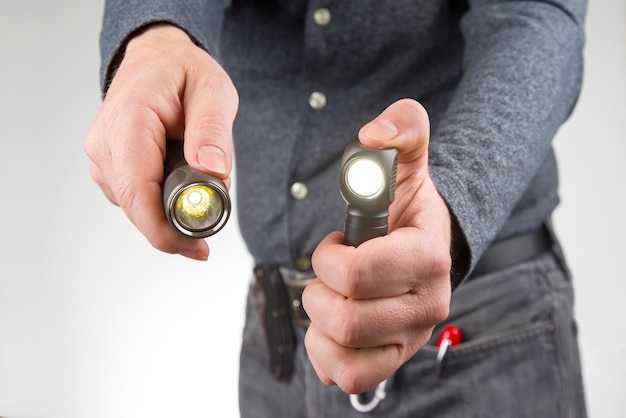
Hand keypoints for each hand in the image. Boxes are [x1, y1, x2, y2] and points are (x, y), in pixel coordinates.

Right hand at [84, 24, 237, 259]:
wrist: (155, 60)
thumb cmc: (181, 72)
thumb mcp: (212, 91)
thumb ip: (212, 130)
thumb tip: (212, 171)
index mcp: (128, 121)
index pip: (137, 191)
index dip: (165, 229)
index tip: (196, 246)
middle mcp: (105, 144)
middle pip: (136, 207)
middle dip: (176, 223)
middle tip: (214, 217)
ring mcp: (103, 158)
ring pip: (137, 207)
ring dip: (170, 209)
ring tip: (199, 183)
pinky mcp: (109, 168)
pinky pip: (136, 198)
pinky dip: (161, 201)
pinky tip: (180, 181)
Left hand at [303, 99, 452, 393]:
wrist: (423, 244)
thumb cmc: (407, 208)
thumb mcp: (406, 160)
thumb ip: (401, 129)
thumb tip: (374, 133)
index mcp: (427, 258)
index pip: (359, 275)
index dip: (329, 257)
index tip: (336, 243)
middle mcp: (426, 306)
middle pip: (346, 318)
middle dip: (319, 290)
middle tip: (328, 272)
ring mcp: (410, 337)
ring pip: (344, 350)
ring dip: (320, 320)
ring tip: (332, 297)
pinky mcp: (393, 359)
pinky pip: (348, 377)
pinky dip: (325, 355)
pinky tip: (331, 328)